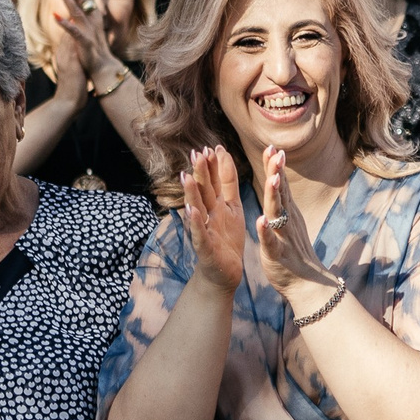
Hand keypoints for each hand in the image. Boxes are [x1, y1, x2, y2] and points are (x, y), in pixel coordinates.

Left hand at [49, 0, 112, 95]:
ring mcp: (89, 31)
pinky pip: (73, 31)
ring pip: (78, 11)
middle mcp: (93, 21)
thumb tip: (75, 4)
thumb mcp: (89, 29)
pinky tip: (54, 16)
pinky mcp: (84, 42)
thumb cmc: (93, 49)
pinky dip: (65, 24)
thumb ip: (83, 16)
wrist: (102, 68)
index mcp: (94, 16)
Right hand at [180, 145, 248, 291]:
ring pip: (198, 209)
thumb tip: (223, 154)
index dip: (215, 166)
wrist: (224, 273)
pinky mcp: (205, 248)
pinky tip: (191, 211)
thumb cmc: (227, 239)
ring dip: (192, 193)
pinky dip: (195, 223)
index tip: (212, 147)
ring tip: (186, 176)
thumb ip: (228, 183)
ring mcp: (205, 230)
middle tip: (197, 154)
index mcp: (218, 204)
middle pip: (205, 191)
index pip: (216, 181)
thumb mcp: (232, 207)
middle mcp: (209, 215)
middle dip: (201, 173)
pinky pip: (199, 234)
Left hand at [254, 146, 342, 308]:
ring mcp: (284, 238)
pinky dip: (266, 232)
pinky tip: (260, 221)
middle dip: (277, 172)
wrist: (308, 285)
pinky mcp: (277, 255)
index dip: (276, 166)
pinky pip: (271, 242)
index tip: (272, 145)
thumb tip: (279, 177)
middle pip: (281, 193)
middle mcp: (288, 222)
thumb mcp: (290, 222)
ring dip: (275, 196)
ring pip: (278, 214)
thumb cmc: (296, 253)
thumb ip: (283, 201)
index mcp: (288, 214)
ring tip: (272, 178)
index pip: (282, 186)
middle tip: (274, 151)